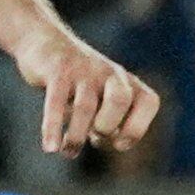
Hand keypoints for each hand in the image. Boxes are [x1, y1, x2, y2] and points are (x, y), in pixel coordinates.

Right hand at [22, 29, 156, 154]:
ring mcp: (84, 71)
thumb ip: (111, 119)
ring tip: (67, 152)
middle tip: (95, 139)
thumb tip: (113, 143)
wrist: (45, 42)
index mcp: (127, 81)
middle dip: (108, 127)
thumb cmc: (78, 82)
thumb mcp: (101, 97)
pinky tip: (51, 148)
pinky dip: (53, 128)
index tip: (118, 144)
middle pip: (120, 100)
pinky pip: (55, 102)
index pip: (149, 102)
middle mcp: (110, 74)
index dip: (137, 127)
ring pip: (86, 106)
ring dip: (77, 136)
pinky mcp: (57, 71)